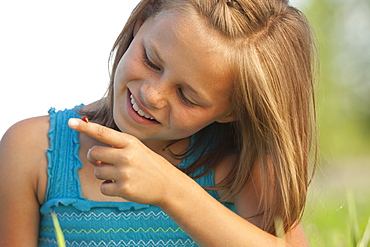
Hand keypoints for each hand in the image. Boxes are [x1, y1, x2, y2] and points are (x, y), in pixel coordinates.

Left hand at [68, 118, 182, 205]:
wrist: (167, 184)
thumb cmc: (148, 164)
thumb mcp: (136, 148)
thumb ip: (116, 147)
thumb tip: (92, 153)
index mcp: (130, 142)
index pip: (103, 132)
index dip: (86, 127)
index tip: (70, 122)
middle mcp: (126, 156)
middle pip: (93, 153)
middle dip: (94, 158)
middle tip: (103, 161)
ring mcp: (125, 173)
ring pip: (97, 171)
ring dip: (103, 174)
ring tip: (120, 175)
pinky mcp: (123, 189)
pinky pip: (103, 187)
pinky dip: (108, 187)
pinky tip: (121, 186)